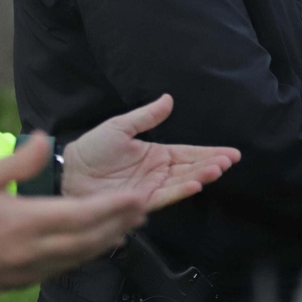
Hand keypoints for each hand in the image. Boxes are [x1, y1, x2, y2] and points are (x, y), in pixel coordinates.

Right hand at [0, 134, 147, 291]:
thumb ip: (20, 160)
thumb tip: (45, 138)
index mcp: (25, 222)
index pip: (82, 216)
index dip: (114, 208)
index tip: (136, 198)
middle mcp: (32, 250)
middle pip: (88, 240)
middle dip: (119, 225)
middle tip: (142, 211)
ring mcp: (27, 270)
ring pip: (78, 258)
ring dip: (106, 242)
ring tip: (127, 228)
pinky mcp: (21, 281)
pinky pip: (61, 269)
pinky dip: (83, 256)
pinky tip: (93, 247)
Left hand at [62, 94, 241, 209]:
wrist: (69, 171)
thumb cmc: (92, 149)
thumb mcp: (120, 126)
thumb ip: (146, 116)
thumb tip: (169, 99)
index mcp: (156, 154)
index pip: (189, 153)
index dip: (210, 153)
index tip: (232, 154)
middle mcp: (158, 172)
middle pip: (191, 168)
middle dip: (211, 164)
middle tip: (228, 161)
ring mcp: (151, 188)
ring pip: (182, 182)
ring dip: (201, 176)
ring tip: (216, 170)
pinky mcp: (141, 201)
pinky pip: (165, 195)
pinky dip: (181, 190)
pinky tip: (195, 184)